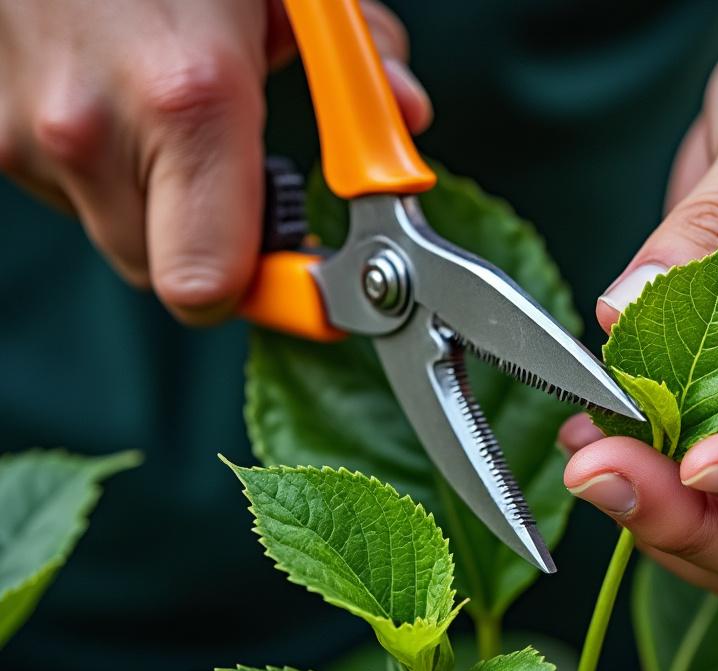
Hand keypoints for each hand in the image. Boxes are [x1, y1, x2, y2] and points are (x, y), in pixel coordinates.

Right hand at [0, 0, 428, 322]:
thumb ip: (361, 58)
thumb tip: (407, 119)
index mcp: (190, 100)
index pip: (210, 287)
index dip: (267, 293)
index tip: (306, 279)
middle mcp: (94, 129)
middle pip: (169, 277)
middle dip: (219, 248)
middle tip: (246, 188)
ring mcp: (27, 132)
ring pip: (117, 235)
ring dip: (158, 203)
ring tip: (175, 115)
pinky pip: (68, 192)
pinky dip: (105, 168)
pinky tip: (122, 99)